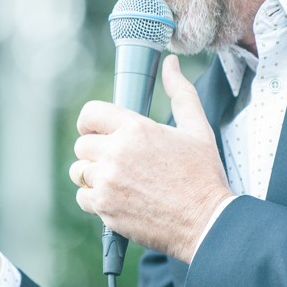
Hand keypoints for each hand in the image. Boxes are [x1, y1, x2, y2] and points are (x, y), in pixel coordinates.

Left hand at [69, 56, 232, 262]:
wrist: (207, 222)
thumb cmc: (203, 175)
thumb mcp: (197, 128)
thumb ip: (180, 92)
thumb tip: (171, 64)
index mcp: (136, 128)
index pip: (90, 113)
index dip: (91, 122)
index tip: (97, 131)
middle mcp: (116, 152)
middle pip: (82, 145)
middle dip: (96, 152)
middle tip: (117, 162)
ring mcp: (108, 181)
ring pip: (79, 172)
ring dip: (94, 175)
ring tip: (118, 181)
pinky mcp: (105, 208)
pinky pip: (82, 197)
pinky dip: (95, 199)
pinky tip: (117, 198)